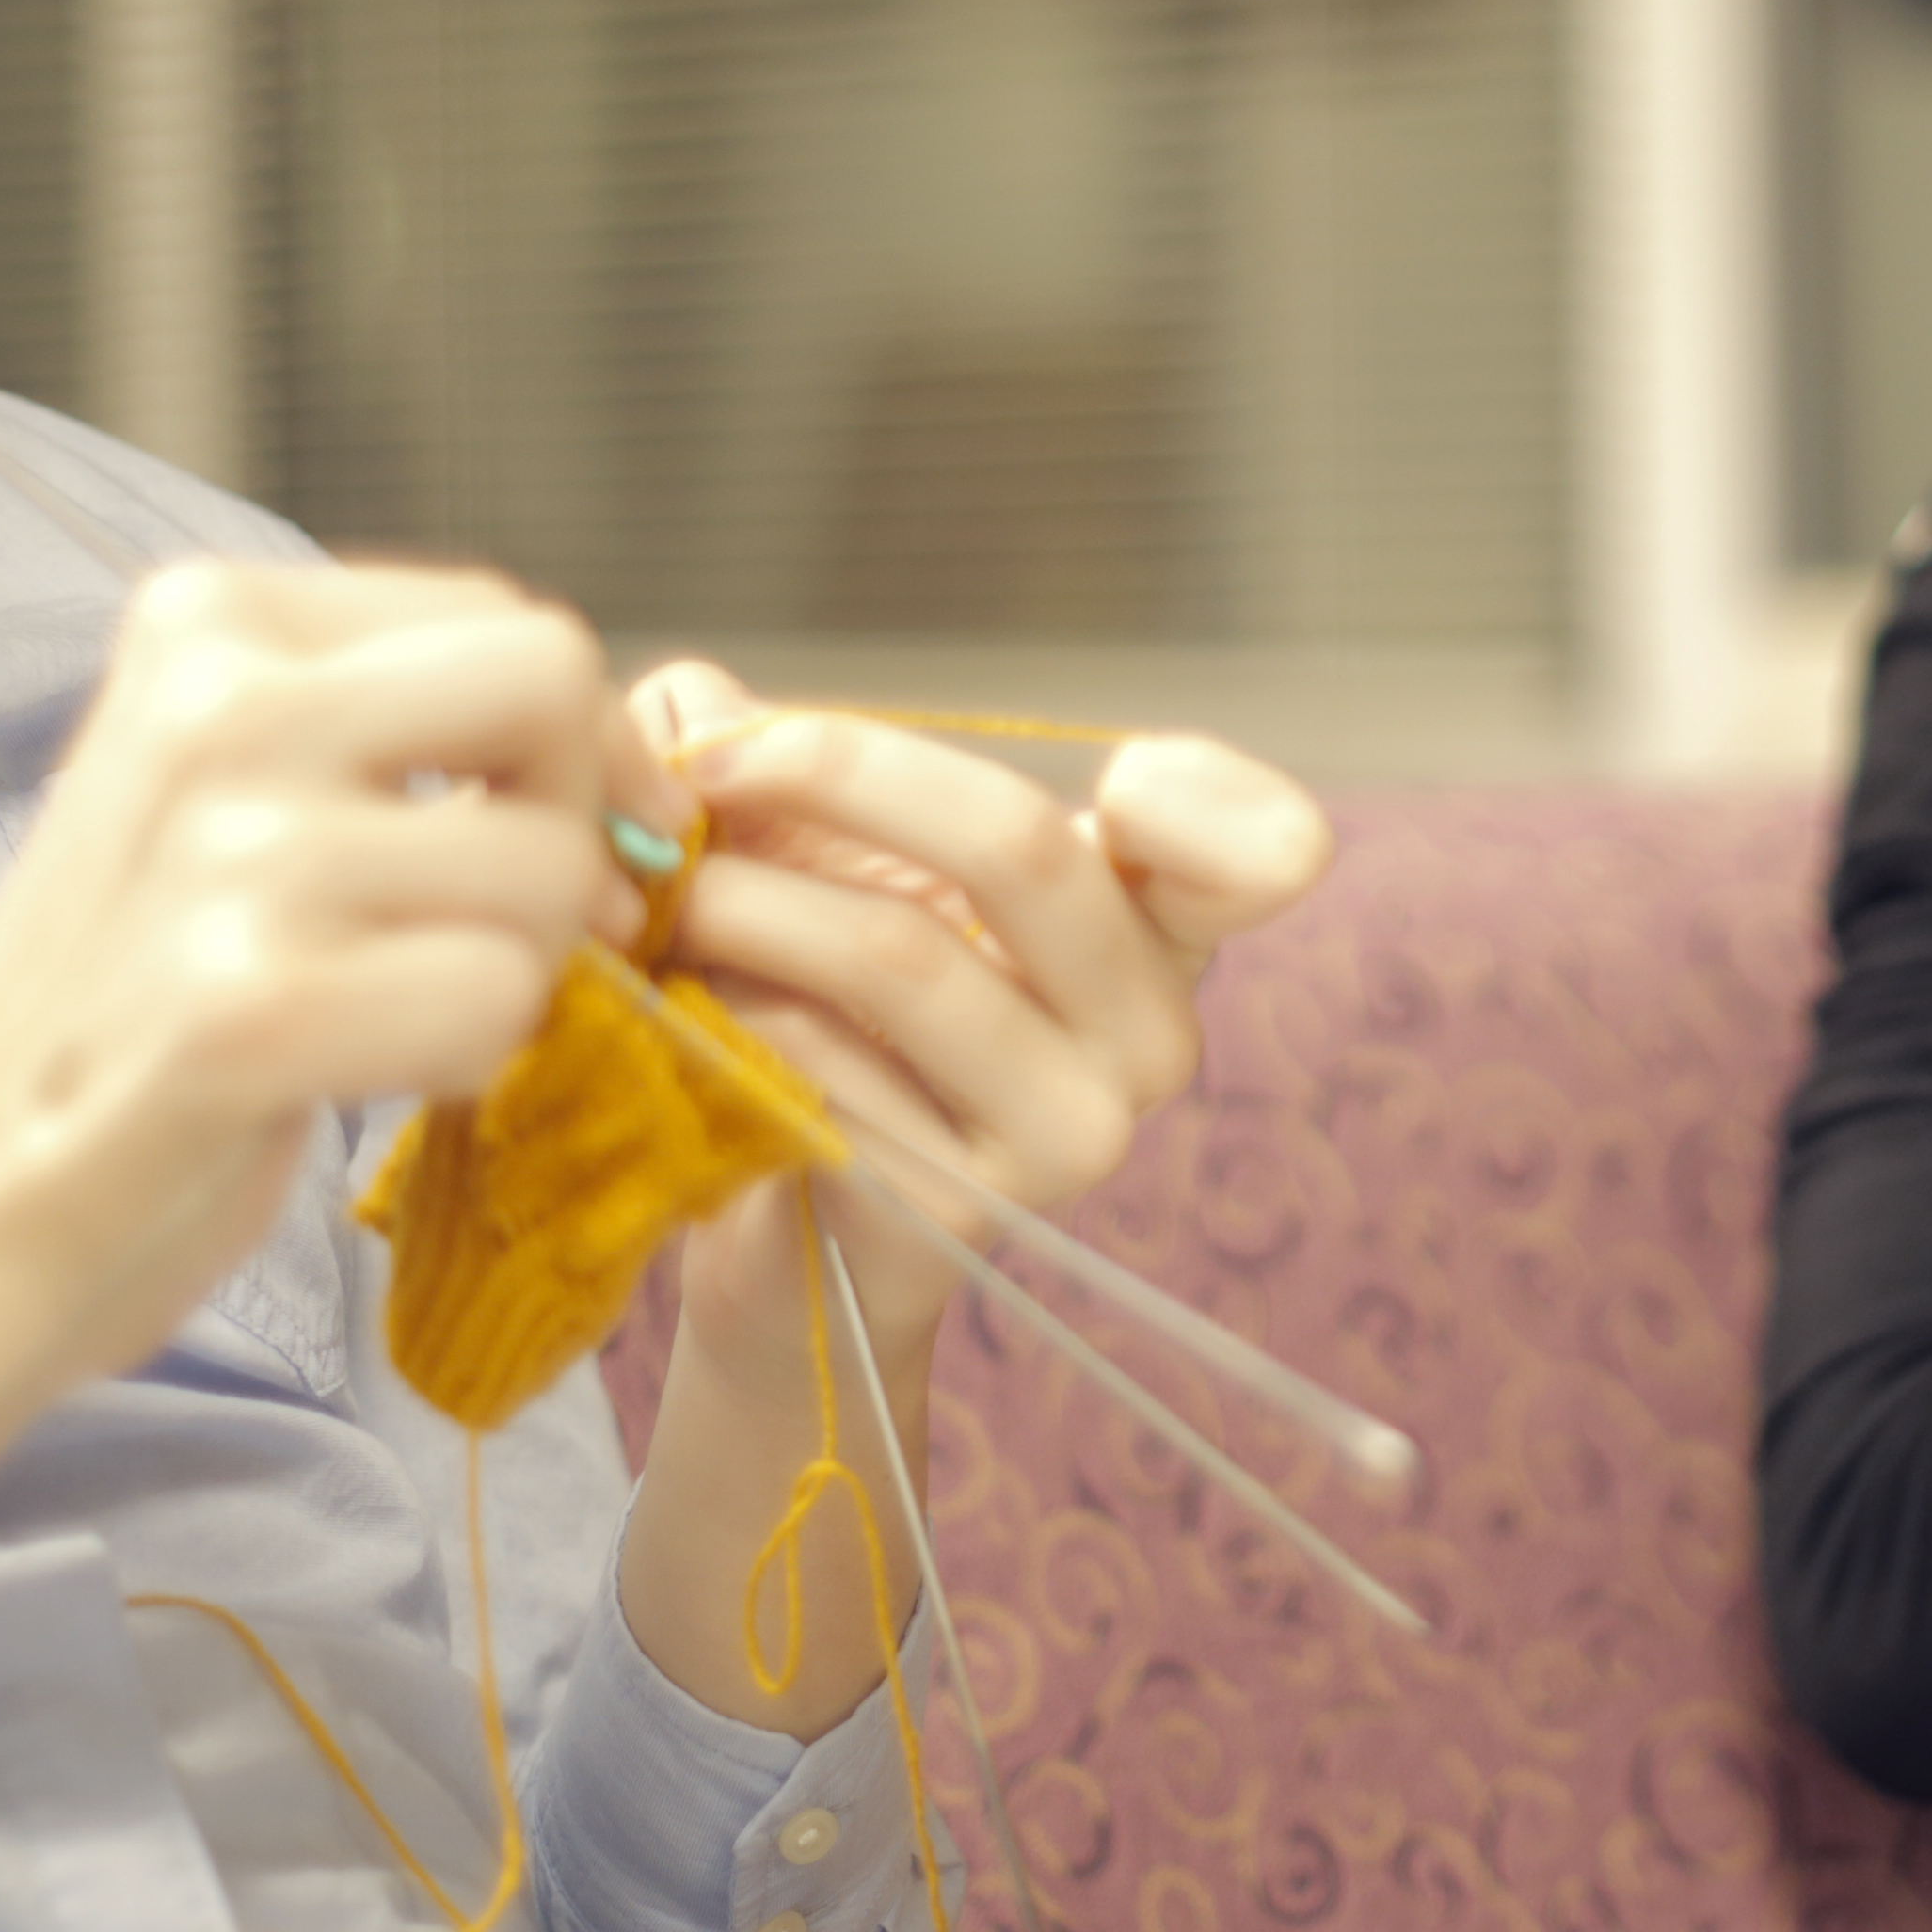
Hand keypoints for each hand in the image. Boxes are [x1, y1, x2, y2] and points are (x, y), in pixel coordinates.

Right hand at [0, 562, 663, 1387]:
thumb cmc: (124, 1010)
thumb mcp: (236, 799)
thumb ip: (400, 740)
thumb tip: (642, 773)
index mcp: (207, 624)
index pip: (518, 630)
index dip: (583, 750)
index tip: (556, 843)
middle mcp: (212, 707)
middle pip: (551, 692)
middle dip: (567, 828)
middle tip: (488, 931)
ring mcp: (223, 854)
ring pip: (544, 873)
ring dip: (507, 976)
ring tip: (376, 1020)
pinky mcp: (239, 1009)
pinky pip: (494, 998)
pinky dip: (463, 1061)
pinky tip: (352, 1081)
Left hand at [623, 663, 1329, 1380]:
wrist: (792, 1228)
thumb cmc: (826, 1010)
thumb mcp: (826, 853)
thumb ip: (775, 752)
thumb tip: (687, 704)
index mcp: (1156, 929)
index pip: (1263, 854)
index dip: (1203, 794)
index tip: (1106, 771)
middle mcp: (1148, 1036)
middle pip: (1024, 848)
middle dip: (836, 774)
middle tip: (705, 771)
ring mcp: (1070, 1132)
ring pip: (902, 956)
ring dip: (745, 899)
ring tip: (669, 892)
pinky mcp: (962, 1208)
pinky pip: (825, 1064)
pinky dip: (728, 1006)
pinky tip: (685, 997)